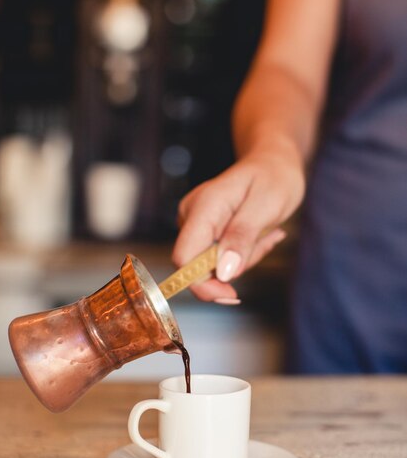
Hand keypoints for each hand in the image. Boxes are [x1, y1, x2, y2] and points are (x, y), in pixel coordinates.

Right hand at [172, 148, 304, 301]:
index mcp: (203, 207)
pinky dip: (243, 253)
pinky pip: (221, 258)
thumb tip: (223, 272)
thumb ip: (242, 237)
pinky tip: (259, 232)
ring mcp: (197, 223)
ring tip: (265, 230)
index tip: (231, 295)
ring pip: (214, 265)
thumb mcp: (266, 205)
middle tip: (266, 239)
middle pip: (199, 266)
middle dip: (235, 267)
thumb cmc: (273, 177)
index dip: (202, 284)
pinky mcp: (205, 231)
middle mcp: (192, 215)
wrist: (273, 162)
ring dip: (244, 258)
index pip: (184, 258)